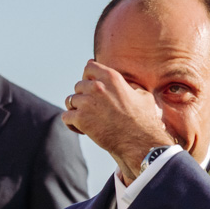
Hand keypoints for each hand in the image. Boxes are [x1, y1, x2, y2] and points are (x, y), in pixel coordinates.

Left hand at [60, 60, 174, 179]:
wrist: (138, 140)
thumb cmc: (143, 120)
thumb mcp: (142, 95)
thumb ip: (130, 86)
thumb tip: (128, 84)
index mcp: (111, 77)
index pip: (89, 68)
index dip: (88, 77)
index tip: (90, 86)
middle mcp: (97, 86)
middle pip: (78, 86)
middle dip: (83, 96)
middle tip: (91, 109)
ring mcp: (87, 102)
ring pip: (70, 101)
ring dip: (76, 109)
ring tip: (86, 119)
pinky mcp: (80, 118)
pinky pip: (66, 117)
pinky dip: (71, 123)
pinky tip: (81, 129)